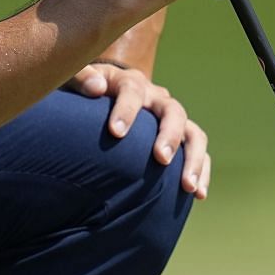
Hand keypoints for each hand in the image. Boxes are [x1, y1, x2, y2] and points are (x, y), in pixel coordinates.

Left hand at [65, 62, 211, 198]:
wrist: (100, 98)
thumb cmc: (82, 94)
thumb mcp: (72, 80)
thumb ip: (79, 79)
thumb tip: (96, 88)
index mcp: (129, 82)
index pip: (132, 91)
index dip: (126, 110)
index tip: (116, 132)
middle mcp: (155, 98)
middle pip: (173, 111)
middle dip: (169, 135)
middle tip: (161, 159)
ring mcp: (170, 117)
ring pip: (193, 133)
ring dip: (193, 159)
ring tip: (187, 187)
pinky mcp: (179, 136)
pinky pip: (197, 151)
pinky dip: (202, 171)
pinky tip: (198, 195)